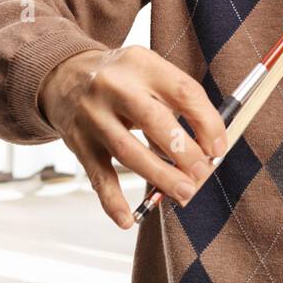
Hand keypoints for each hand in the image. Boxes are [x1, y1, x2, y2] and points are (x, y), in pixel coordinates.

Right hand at [38, 46, 226, 228]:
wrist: (64, 75)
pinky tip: (129, 218)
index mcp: (143, 64)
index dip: (208, 122)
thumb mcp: (150, 73)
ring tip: (184, 193)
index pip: (184, 91)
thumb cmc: (122, 78)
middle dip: (185, 152)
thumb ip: (177, 103)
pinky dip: (113, 201)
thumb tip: (208, 147)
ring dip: (160, 177)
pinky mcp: (78, 142)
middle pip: (155, 121)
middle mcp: (115, 87)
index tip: (219, 147)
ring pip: (129, 152)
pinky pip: (98, 175)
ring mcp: (93, 116)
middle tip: (202, 173)